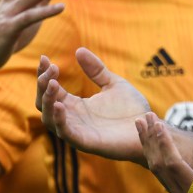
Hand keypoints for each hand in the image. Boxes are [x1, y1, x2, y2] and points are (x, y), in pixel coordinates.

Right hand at [37, 47, 150, 161]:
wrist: (149, 127)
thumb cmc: (131, 110)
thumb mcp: (113, 84)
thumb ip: (96, 70)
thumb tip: (78, 50)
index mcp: (75, 105)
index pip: (50, 89)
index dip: (44, 74)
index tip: (44, 57)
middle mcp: (72, 118)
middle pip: (44, 103)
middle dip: (43, 85)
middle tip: (51, 68)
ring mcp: (77, 131)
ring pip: (49, 119)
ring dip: (47, 101)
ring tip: (52, 83)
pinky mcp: (86, 142)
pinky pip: (66, 133)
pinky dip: (59, 120)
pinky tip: (60, 104)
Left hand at [137, 112, 192, 192]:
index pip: (173, 165)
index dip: (165, 143)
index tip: (158, 124)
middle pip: (159, 165)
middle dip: (151, 139)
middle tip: (145, 116)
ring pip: (157, 166)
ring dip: (149, 143)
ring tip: (141, 122)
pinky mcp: (181, 189)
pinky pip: (163, 168)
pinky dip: (156, 150)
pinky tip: (152, 136)